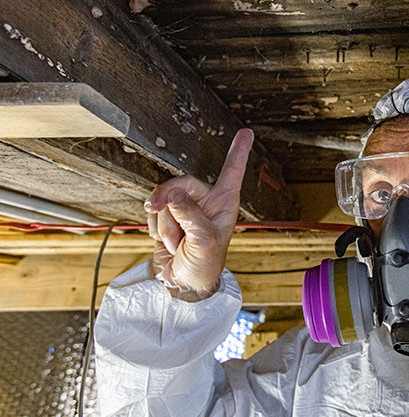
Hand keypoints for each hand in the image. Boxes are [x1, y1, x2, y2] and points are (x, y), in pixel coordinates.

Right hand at [145, 129, 253, 299]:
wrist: (181, 283)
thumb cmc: (204, 265)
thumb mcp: (204, 241)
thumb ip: (190, 216)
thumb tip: (171, 196)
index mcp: (224, 203)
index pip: (232, 172)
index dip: (239, 152)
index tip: (246, 132)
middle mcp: (206, 201)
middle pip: (181, 183)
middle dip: (168, 201)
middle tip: (162, 217)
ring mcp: (186, 208)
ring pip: (164, 199)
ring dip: (163, 223)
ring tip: (175, 243)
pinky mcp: (167, 217)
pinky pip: (153, 209)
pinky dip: (153, 225)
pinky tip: (164, 240)